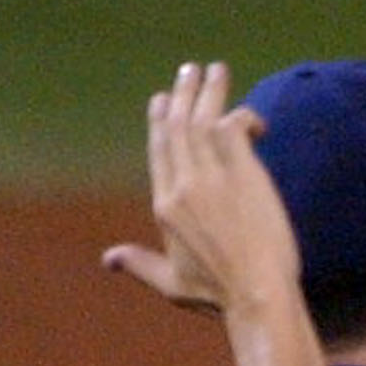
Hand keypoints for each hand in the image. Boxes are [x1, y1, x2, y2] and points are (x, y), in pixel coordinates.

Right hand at [103, 62, 300, 315]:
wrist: (256, 294)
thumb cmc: (220, 295)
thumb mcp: (171, 283)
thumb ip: (140, 263)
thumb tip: (108, 259)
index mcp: (164, 206)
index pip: (159, 151)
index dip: (159, 122)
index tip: (161, 100)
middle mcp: (182, 185)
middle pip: (176, 127)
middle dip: (182, 94)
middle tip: (189, 71)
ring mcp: (211, 175)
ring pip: (202, 118)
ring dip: (209, 90)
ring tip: (215, 69)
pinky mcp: (242, 171)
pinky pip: (236, 126)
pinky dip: (243, 117)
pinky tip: (253, 120)